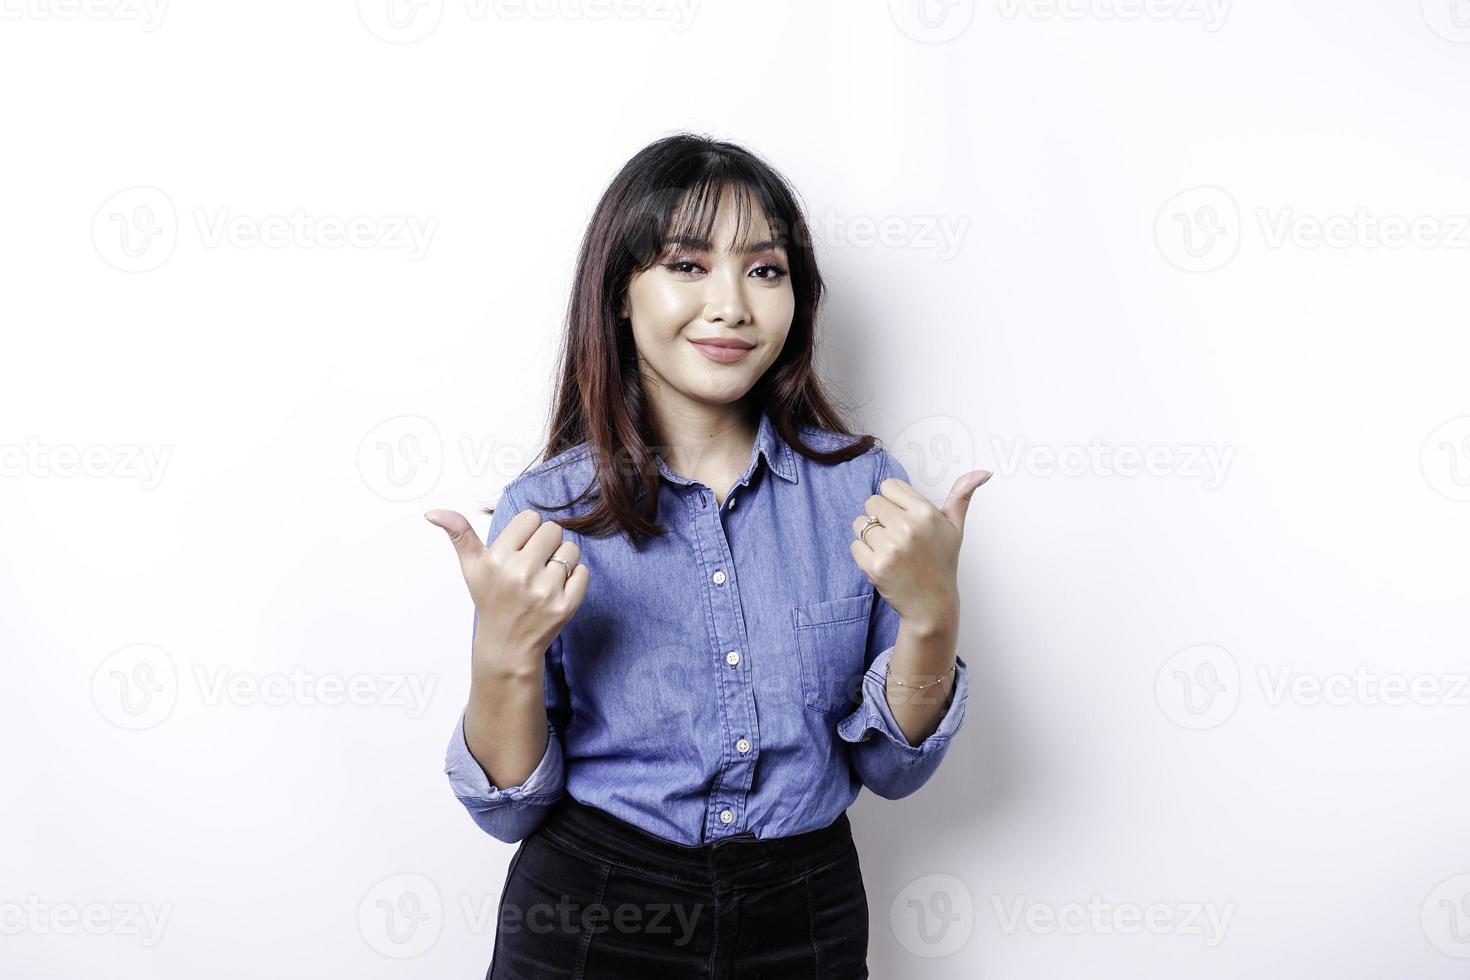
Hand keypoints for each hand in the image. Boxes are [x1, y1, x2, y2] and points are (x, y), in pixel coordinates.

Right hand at [424, 507, 588, 663]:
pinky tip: (557, 589)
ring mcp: (545, 591)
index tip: (520, 549)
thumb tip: (432, 512)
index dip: (527, 532)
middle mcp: (521, 573)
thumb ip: (459, 535)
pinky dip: (575, 578)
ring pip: (571, 549)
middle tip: (533, 564)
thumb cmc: (490, 600)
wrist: (507, 645)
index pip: (531, 518)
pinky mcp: (565, 606)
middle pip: (554, 529)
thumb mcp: (471, 567)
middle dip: (546, 543)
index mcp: (498, 559)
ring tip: (544, 577)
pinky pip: (583, 572)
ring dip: (562, 560)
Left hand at [849, 469, 991, 630]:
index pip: (889, 486)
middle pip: (871, 502)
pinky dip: (864, 554)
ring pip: (860, 524)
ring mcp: (891, 548)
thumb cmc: (941, 563)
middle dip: (880, 517)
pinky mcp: (875, 566)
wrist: (932, 604)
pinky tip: (883, 563)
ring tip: (891, 551)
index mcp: (926, 513)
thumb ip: (962, 496)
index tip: (904, 518)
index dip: (893, 501)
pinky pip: (855, 545)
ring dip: (870, 536)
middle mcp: (908, 528)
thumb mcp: (955, 528)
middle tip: (897, 537)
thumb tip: (983, 472)